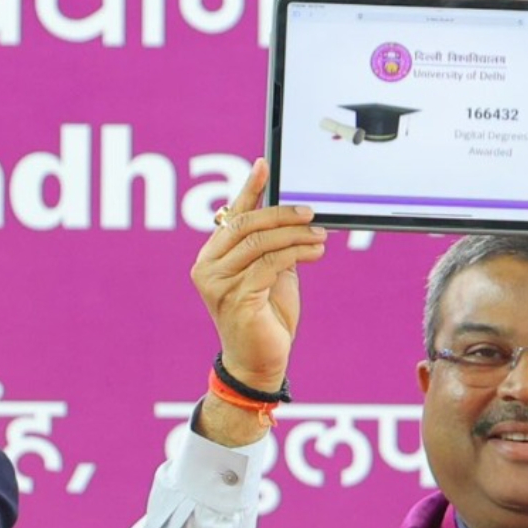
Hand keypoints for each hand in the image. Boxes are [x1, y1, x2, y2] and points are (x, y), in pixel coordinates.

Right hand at [188, 160, 326, 444]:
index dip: (248, 188)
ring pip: (259, 242)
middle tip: (311, 213)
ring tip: (321, 236)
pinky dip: (297, 253)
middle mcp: (207, 266)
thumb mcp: (270, 273)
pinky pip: (270, 264)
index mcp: (211, 256)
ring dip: (295, 235)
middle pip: (245, 224)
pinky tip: (316, 251)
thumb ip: (272, 245)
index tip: (264, 164)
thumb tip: (291, 215)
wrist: (258, 363)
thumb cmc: (265, 317)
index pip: (230, 214)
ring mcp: (217, 283)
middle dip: (282, 214)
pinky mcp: (235, 298)